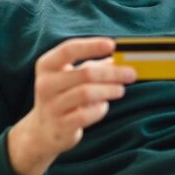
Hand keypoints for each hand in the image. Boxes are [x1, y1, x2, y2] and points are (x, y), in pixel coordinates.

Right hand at [9, 37, 136, 174]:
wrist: (43, 130)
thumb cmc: (63, 95)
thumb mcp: (73, 77)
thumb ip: (95, 66)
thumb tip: (123, 57)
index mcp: (46, 65)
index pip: (69, 49)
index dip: (92, 46)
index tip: (113, 45)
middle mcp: (45, 84)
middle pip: (85, 73)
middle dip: (112, 73)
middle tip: (131, 74)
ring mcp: (51, 106)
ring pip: (86, 93)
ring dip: (109, 90)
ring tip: (120, 90)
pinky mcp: (60, 125)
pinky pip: (85, 115)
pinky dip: (99, 109)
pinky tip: (103, 106)